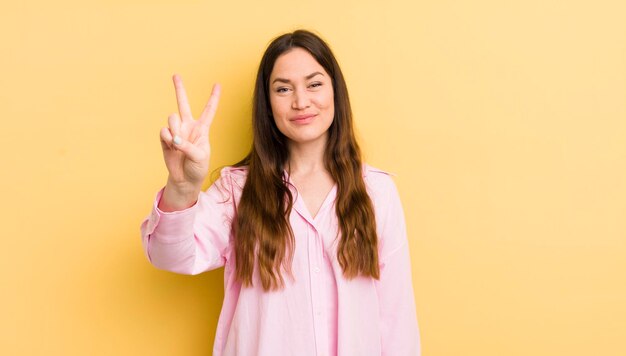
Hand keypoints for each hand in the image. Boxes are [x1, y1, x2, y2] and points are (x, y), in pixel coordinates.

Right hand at [159, 74, 220, 190]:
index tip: (218, 84)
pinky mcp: (165, 138)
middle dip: (179, 89)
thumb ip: (188, 146)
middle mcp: (188, 126)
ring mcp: (176, 131)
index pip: (209, 110)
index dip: (214, 97)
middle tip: (175, 75)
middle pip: (183, 103)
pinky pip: (164, 131)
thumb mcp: (200, 157)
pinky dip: (167, 139)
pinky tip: (171, 147)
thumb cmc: (198, 167)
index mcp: (202, 129)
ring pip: (172, 118)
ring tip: (177, 143)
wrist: (185, 179)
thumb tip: (174, 138)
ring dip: (174, 129)